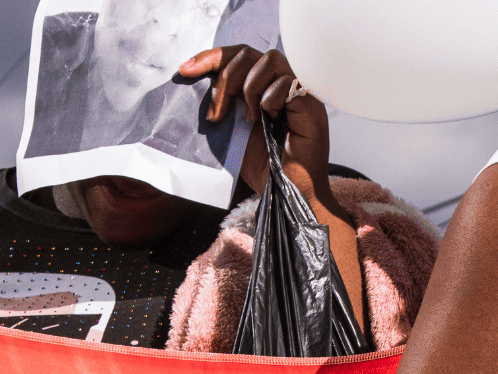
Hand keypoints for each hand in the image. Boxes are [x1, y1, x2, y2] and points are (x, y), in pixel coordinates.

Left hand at [179, 46, 335, 204]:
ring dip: (250, 86)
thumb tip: (193, 78)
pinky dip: (270, 98)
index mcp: (262, 87)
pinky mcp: (310, 104)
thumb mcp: (231, 129)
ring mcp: (298, 92)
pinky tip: (268, 120)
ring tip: (249, 118)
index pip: (237, 55)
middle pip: (249, 52)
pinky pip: (287, 81)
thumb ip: (221, 103)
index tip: (186, 71)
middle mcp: (281, 85)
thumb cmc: (264, 168)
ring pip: (269, 59)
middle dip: (226, 76)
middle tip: (217, 112)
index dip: (211, 57)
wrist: (288, 196)